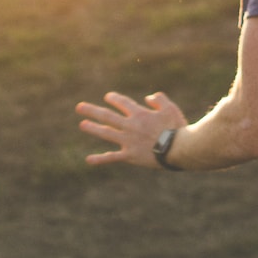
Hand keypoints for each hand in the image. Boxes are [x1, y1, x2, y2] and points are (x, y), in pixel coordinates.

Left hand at [74, 91, 188, 167]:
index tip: (108, 97)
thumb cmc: (177, 128)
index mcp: (139, 114)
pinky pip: (112, 157)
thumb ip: (159, 99)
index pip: (122, 103)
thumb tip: (147, 98)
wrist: (178, 149)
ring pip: (106, 133)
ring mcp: (128, 141)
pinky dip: (100, 159)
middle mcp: (130, 126)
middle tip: (79, 107)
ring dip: (93, 128)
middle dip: (92, 111)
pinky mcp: (130, 156)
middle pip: (107, 116)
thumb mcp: (170, 108)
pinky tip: (88, 160)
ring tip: (82, 125)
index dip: (114, 99)